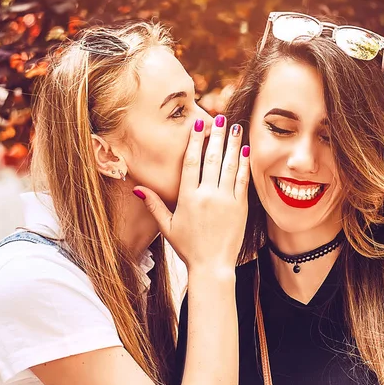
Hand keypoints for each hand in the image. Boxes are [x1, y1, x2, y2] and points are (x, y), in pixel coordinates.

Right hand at [134, 116, 249, 270]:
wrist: (212, 266)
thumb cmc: (188, 248)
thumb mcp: (167, 227)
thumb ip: (155, 205)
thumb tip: (137, 189)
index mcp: (187, 198)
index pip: (191, 162)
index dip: (195, 142)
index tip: (199, 126)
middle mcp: (207, 195)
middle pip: (212, 159)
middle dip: (217, 137)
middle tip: (221, 119)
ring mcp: (225, 200)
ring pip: (229, 166)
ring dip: (233, 145)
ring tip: (236, 127)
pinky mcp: (240, 207)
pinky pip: (242, 181)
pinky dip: (244, 164)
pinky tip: (246, 151)